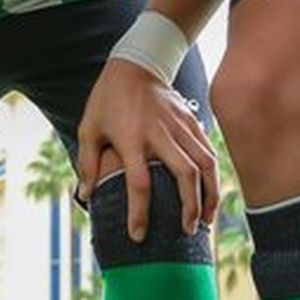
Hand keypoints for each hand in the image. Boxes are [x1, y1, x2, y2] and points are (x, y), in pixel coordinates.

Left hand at [78, 58, 218, 239]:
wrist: (135, 63)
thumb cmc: (107, 99)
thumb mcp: (89, 128)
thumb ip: (87, 163)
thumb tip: (85, 196)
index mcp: (131, 138)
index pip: (139, 183)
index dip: (139, 213)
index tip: (138, 236)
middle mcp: (159, 133)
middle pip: (184, 175)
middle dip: (190, 207)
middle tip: (188, 231)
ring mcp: (179, 125)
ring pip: (204, 163)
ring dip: (210, 194)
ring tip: (207, 218)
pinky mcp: (191, 119)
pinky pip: (209, 149)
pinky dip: (214, 174)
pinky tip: (212, 191)